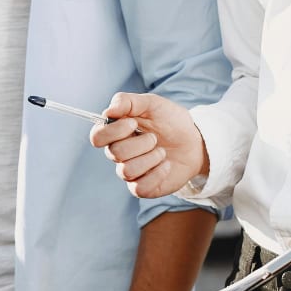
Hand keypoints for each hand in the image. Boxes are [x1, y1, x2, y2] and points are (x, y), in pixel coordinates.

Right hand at [89, 92, 208, 199]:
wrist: (194, 140)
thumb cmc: (170, 120)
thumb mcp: (152, 103)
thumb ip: (127, 101)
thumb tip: (108, 111)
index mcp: (116, 132)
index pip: (97, 137)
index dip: (113, 131)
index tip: (134, 123)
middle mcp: (119, 153)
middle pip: (114, 153)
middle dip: (140, 143)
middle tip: (155, 137)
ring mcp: (130, 172)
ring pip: (126, 171)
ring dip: (150, 158)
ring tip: (162, 151)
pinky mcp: (143, 187)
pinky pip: (139, 188)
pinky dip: (157, 174)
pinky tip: (166, 165)